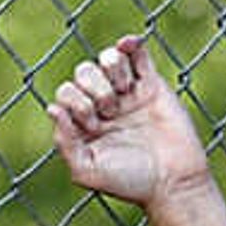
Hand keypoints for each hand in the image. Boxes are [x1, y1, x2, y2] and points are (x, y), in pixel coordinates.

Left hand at [47, 35, 219, 214]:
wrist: (173, 181)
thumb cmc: (129, 182)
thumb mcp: (86, 170)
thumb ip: (64, 142)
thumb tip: (52, 108)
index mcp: (84, 123)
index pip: (66, 93)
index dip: (75, 102)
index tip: (92, 124)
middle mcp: (103, 105)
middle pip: (84, 71)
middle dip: (93, 86)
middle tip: (109, 110)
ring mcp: (128, 93)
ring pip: (108, 59)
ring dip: (111, 69)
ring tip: (124, 91)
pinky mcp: (152, 85)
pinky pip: (138, 54)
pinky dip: (130, 43)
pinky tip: (128, 44)